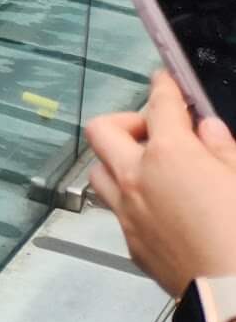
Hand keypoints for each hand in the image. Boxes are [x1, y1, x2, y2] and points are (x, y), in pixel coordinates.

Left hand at [87, 70, 235, 295]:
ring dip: (119, 160)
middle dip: (127, 121)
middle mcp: (137, 178)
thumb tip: (207, 129)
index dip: (164, 86)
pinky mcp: (130, 242)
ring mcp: (128, 212)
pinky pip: (116, 208)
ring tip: (152, 168)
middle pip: (103, 130)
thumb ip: (222, 149)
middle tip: (158, 131)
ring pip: (99, 170)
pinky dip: (130, 197)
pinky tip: (159, 206)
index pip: (159, 105)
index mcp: (170, 155)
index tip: (165, 79)